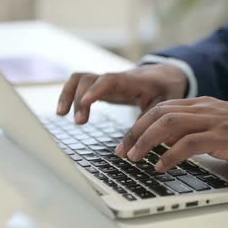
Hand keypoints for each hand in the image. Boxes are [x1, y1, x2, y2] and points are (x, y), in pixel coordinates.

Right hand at [56, 64, 187, 123]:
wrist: (165, 75)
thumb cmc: (166, 90)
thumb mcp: (164, 107)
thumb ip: (146, 126)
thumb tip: (126, 152)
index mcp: (132, 80)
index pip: (109, 80)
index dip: (96, 90)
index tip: (85, 102)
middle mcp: (115, 78)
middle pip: (89, 79)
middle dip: (79, 98)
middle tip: (80, 123)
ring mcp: (105, 81)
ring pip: (79, 79)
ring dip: (68, 94)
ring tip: (61, 115)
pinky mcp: (100, 87)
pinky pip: (79, 85)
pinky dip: (68, 95)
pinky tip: (64, 112)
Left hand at [116, 96, 227, 174]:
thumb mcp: (221, 126)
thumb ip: (198, 128)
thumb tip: (173, 143)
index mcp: (203, 104)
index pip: (162, 107)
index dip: (140, 123)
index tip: (127, 140)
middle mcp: (205, 108)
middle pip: (159, 113)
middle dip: (136, 131)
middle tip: (123, 150)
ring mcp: (214, 120)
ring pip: (169, 124)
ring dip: (146, 142)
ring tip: (134, 157)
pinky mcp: (223, 136)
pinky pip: (188, 144)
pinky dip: (170, 155)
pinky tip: (160, 166)